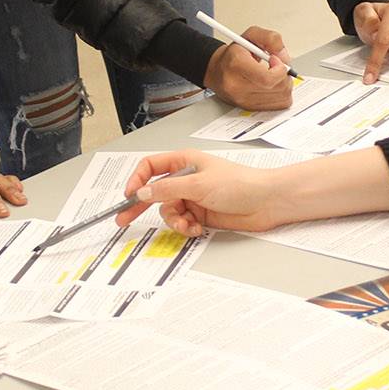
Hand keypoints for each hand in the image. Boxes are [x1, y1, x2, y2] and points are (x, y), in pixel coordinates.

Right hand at [115, 149, 278, 236]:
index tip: (130, 195)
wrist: (265, 202)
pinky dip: (185, 227)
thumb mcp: (198, 184)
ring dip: (174, 221)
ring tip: (186, 225)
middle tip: (123, 220)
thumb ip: (167, 189)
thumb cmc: (239, 184)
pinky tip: (196, 228)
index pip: (151, 167)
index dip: (137, 180)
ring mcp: (193, 197)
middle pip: (154, 191)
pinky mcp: (201, 214)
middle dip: (140, 206)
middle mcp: (186, 178)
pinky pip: (182, 222)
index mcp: (184, 161)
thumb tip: (143, 193)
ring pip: (168, 211)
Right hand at [204, 25, 291, 110]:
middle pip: (277, 88)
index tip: (277, 61)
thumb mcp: (250, 36)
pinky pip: (279, 105)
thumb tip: (283, 55)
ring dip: (284, 85)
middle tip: (277, 67)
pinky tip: (273, 86)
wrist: (217, 71)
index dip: (280, 70)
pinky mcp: (250, 108)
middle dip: (284, 75)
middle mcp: (238, 86)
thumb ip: (270, 39)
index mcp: (237, 65)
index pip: (267, 78)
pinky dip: (281, 94)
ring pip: (282, 98)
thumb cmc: (233, 55)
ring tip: (274, 75)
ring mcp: (244, 100)